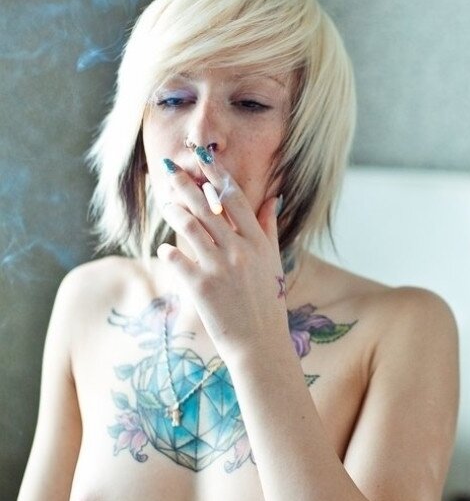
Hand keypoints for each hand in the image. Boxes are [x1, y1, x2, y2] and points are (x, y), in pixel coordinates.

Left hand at [157, 152, 288, 364]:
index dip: (216, 173)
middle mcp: (239, 249)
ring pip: (189, 226)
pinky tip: (164, 250)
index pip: (233, 197)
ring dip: (173, 211)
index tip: (201, 156)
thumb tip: (272, 197)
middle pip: (206, 206)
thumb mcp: (273, 262)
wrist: (260, 345)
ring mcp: (219, 267)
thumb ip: (268, 228)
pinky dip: (168, 252)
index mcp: (257, 241)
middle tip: (169, 170)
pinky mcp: (201, 286)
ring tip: (165, 203)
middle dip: (185, 185)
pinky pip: (176, 259)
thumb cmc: (267, 303)